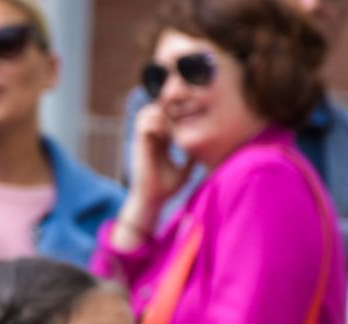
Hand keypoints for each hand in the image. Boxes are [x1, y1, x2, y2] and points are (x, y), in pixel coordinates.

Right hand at [124, 105, 189, 228]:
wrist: (152, 200)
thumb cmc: (166, 188)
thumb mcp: (186, 170)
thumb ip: (192, 158)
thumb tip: (208, 152)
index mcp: (161, 141)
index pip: (169, 117)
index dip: (179, 109)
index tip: (195, 107)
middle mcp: (152, 137)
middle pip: (158, 108)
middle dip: (171, 101)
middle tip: (187, 99)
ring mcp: (144, 140)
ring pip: (148, 112)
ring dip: (162, 109)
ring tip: (177, 113)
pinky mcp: (139, 145)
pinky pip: (144, 123)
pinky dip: (156, 121)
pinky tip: (170, 127)